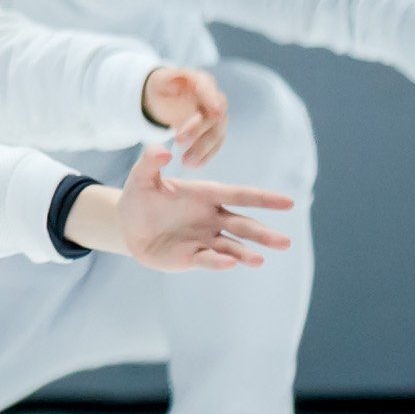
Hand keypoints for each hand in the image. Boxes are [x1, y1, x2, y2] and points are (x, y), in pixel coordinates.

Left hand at [72, 143, 294, 272]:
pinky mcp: (193, 256)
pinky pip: (209, 259)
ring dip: (246, 253)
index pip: (239, 196)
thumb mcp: (141, 178)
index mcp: (206, 195)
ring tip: (259, 260)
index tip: (288, 202)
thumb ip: (150, 163)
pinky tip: (230, 263)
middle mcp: (212, 217)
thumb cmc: (139, 197)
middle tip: (284, 242)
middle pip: (243, 225)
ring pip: (231, 246)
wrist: (126, 226)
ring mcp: (205, 238)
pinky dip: (219, 261)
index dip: (263, 199)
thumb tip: (163, 149)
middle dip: (263, 233)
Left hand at [140, 64, 228, 168]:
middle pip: (213, 115)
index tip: (216, 113)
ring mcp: (217, 116)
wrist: (164, 98)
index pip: (209, 88)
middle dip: (198, 130)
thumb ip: (169, 79)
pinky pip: (215, 144)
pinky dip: (206, 155)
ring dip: (203, 148)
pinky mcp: (215, 131)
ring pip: (216, 133)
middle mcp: (214, 98)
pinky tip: (196, 165)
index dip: (213, 100)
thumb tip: (186, 82)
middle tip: (179, 142)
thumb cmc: (162, 87)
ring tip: (186, 162)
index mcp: (201, 81)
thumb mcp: (160, 81)